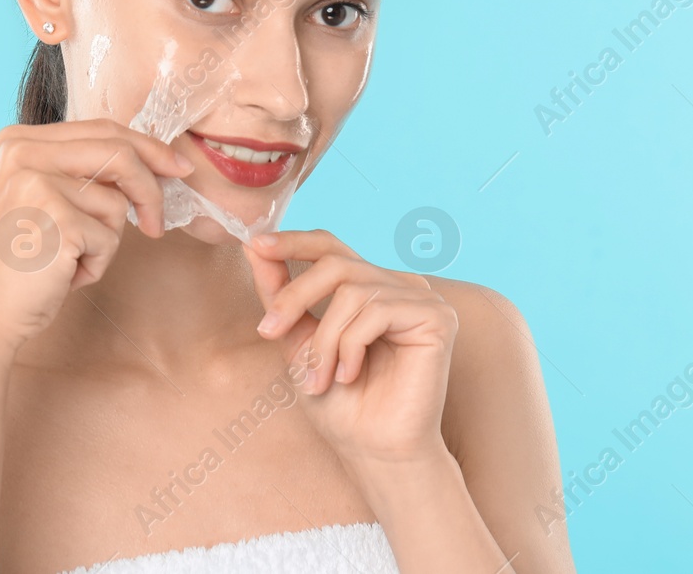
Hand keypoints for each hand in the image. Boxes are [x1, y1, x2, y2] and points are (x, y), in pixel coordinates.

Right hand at [0, 119, 193, 354]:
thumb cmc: (12, 266)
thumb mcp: (34, 201)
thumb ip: (74, 173)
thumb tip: (148, 162)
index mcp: (17, 142)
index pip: (100, 129)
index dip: (146, 148)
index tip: (175, 167)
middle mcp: (23, 152)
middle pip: (119, 152)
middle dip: (151, 187)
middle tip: (157, 222)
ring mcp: (37, 182)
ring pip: (116, 202)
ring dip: (105, 241)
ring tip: (67, 262)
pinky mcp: (56, 217)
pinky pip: (108, 238)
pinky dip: (96, 264)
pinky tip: (61, 276)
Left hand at [244, 230, 456, 465]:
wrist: (373, 451)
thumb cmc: (340, 404)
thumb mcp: (299, 342)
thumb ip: (281, 295)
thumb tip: (255, 248)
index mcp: (369, 286)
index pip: (330, 246)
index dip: (293, 240)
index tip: (254, 244)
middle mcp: (397, 285)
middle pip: (335, 262)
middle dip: (294, 296)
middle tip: (270, 331)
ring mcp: (421, 298)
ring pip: (351, 290)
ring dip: (324, 339)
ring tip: (320, 378)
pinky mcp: (437, 317)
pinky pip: (377, 310)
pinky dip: (351, 345)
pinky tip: (350, 375)